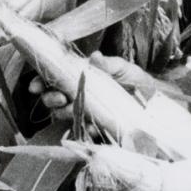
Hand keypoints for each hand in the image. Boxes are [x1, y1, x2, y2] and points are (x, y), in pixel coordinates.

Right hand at [25, 53, 156, 120]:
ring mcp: (84, 113)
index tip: (35, 86)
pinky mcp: (93, 130)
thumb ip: (108, 64)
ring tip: (73, 110)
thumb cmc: (136, 82)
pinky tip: (92, 127)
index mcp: (79, 77)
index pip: (52, 79)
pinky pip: (81, 132)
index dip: (40, 82)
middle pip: (51, 99)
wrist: (155, 104)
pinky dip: (84, 129)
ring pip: (61, 115)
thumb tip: (95, 57)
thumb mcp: (124, 69)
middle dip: (50, 99)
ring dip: (64, 113)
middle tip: (60, 98)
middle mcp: (77, 95)